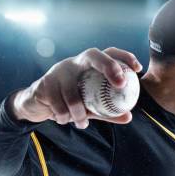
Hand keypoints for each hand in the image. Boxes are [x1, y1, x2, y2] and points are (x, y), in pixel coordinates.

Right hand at [11, 47, 142, 128]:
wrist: (37, 103)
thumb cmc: (70, 101)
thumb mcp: (90, 106)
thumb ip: (108, 111)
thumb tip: (128, 117)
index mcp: (88, 65)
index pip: (109, 52)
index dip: (124, 57)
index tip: (137, 69)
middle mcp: (75, 63)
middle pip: (93, 55)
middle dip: (109, 66)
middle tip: (120, 84)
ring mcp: (59, 70)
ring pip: (74, 91)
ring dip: (79, 111)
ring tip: (81, 123)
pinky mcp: (45, 83)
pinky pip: (58, 103)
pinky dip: (64, 116)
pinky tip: (65, 120)